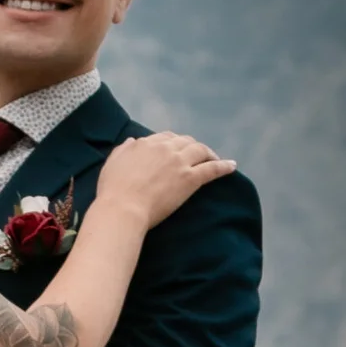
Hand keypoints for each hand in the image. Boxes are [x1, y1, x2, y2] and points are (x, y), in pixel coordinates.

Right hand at [97, 131, 235, 230]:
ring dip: (209, 153)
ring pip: (200, 151)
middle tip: (197, 155)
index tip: (176, 150)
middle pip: (186, 141)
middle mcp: (166, 148)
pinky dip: (224, 166)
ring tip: (215, 159)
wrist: (122, 209)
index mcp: (147, 143)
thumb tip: (133, 140)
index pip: (166, 137)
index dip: (173, 143)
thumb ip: (123, 149)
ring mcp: (179, 163)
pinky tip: (232, 167)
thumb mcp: (112, 163)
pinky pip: (211, 169)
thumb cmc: (113, 191)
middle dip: (192, 146)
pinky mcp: (190, 179)